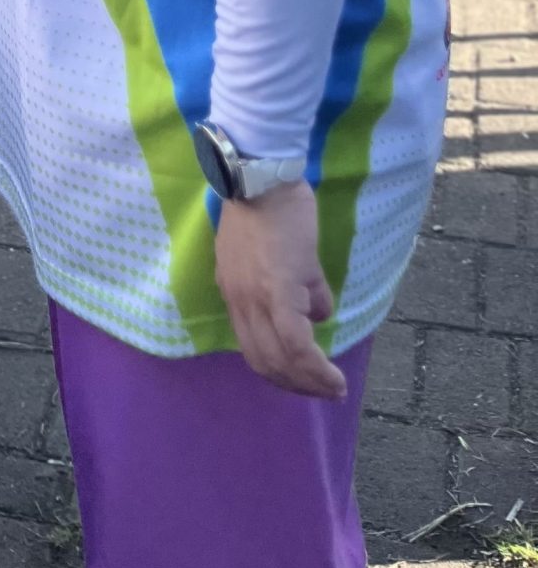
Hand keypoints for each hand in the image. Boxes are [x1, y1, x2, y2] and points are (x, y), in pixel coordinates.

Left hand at [214, 181, 346, 398]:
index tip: (306, 381)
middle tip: (324, 391)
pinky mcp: (277, 290)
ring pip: (280, 360)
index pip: (252, 348)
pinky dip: (315, 368)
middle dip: (296, 385)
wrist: (264, 176)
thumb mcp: (278, 256)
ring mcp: (255, 298)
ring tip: (333, 387)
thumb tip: (316, 313)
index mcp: (234, 292)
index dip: (280, 372)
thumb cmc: (274, 208)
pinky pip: (296, 344)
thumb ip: (296, 288)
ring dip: (309, 382)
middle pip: (263, 361)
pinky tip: (333, 375)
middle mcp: (239, 301)